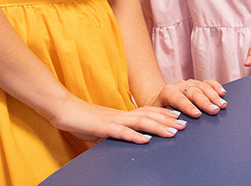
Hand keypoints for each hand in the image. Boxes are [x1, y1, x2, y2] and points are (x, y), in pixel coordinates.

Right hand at [49, 96, 185, 144]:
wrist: (64, 111)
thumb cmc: (84, 120)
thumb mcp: (105, 128)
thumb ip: (118, 133)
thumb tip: (129, 139)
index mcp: (123, 114)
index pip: (149, 112)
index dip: (165, 114)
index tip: (180, 117)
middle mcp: (122, 115)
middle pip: (150, 115)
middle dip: (168, 120)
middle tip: (185, 125)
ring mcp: (114, 120)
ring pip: (141, 122)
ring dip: (158, 127)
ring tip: (173, 132)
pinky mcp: (103, 128)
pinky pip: (121, 132)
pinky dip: (135, 136)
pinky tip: (146, 140)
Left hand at [153, 78, 227, 117]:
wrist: (159, 102)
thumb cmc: (159, 113)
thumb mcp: (159, 117)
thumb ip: (166, 121)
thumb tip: (175, 130)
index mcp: (168, 93)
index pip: (179, 99)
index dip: (188, 107)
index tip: (197, 114)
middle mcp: (179, 86)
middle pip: (194, 92)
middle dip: (205, 102)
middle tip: (214, 111)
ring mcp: (190, 83)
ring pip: (203, 86)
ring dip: (214, 96)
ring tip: (222, 105)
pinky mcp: (198, 84)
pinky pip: (208, 82)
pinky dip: (216, 87)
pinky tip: (222, 93)